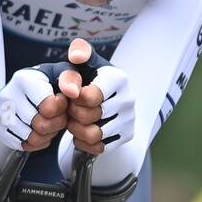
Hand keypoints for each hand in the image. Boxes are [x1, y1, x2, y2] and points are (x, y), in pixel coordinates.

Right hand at [0, 67, 68, 151]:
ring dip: (47, 134)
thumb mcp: (59, 73)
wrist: (17, 92)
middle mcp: (8, 96)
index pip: (49, 107)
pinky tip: (39, 130)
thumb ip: (70, 78)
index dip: (61, 108)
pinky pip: (23, 146)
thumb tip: (73, 92)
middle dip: (56, 123)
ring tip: (49, 122)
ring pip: (32, 138)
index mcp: (24, 79)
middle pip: (41, 125)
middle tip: (58, 115)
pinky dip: (36, 142)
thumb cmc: (41, 83)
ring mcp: (0, 114)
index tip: (61, 101)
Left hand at [57, 38, 135, 154]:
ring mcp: (130, 118)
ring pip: (94, 135)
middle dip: (73, 114)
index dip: (73, 99)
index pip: (89, 96)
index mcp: (118, 77)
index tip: (71, 95)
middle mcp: (128, 98)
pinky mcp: (127, 135)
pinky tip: (83, 132)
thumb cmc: (90, 79)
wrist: (108, 99)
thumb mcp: (84, 64)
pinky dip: (86, 142)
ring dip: (77, 130)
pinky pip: (100, 148)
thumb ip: (79, 53)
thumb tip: (76, 57)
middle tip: (71, 109)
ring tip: (74, 121)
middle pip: (89, 116)